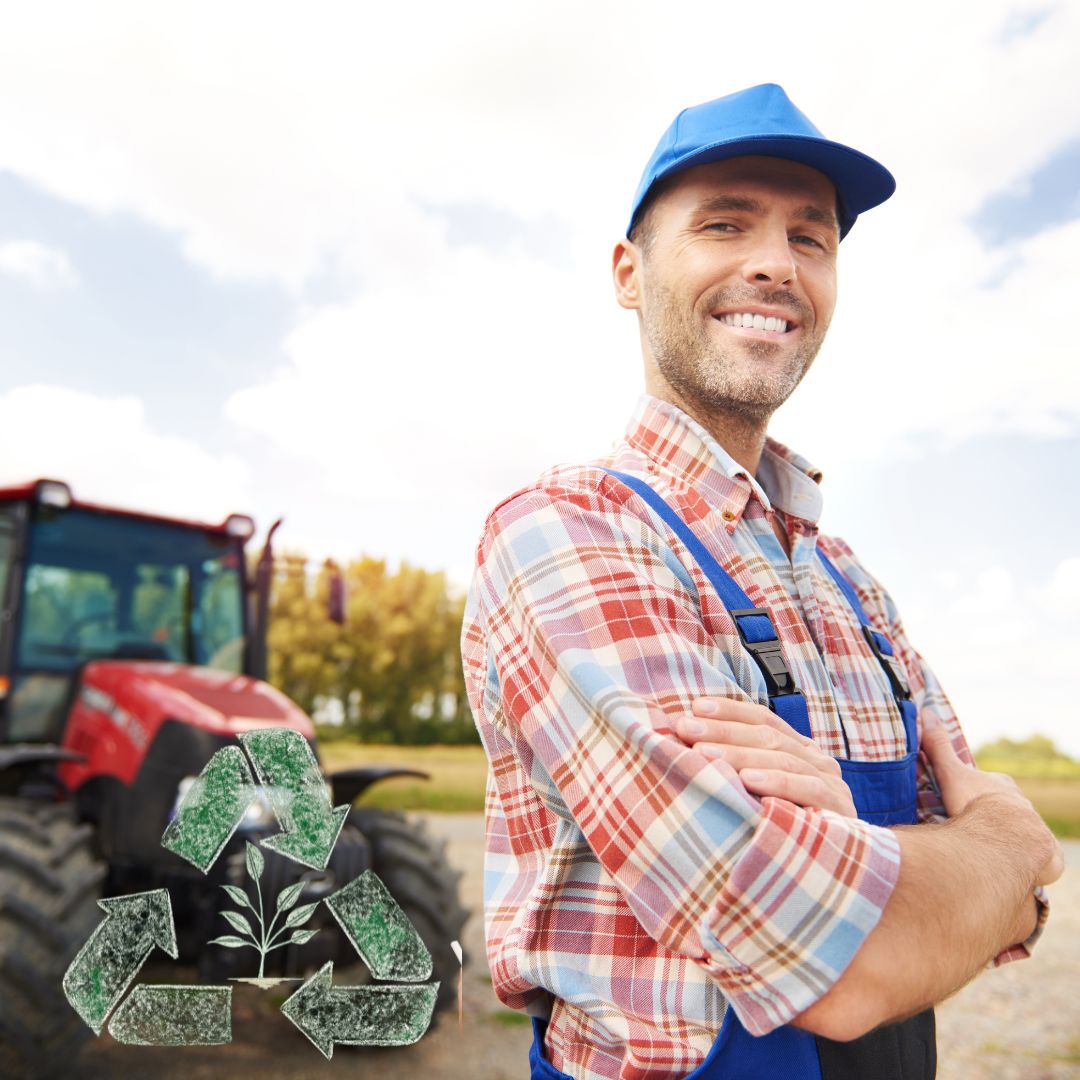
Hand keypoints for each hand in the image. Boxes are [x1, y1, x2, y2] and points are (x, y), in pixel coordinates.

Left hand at [676, 697, 855, 817]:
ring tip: (703, 753)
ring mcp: (831, 782)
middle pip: (767, 735)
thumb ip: (738, 769)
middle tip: (686, 728)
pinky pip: (807, 788)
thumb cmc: (783, 832)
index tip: (694, 707)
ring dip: (739, 753)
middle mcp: (816, 760)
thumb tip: (689, 744)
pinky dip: (777, 781)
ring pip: (782, 757)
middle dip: (722, 730)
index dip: (729, 711)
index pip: (763, 719)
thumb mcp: (758, 794)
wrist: (834, 876)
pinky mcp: (839, 808)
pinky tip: (748, 780)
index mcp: (798, 749)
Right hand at [922, 722, 1063, 886]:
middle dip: (993, 818)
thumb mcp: (952, 773)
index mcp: (1002, 786)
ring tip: (988, 854)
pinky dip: (1026, 864)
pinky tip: (1011, 869)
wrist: (1011, 837)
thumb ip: (939, 746)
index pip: (989, 786)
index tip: (965, 802)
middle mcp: (1023, 805)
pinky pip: (1036, 859)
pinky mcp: (1047, 855)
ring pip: (1019, 834)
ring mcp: (1036, 829)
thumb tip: (926, 712)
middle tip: (973, 830)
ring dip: (1007, 841)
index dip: (976, 792)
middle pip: (1006, 809)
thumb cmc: (979, 804)